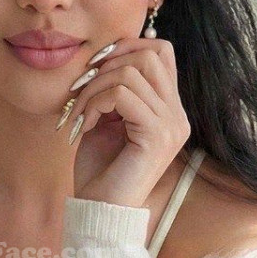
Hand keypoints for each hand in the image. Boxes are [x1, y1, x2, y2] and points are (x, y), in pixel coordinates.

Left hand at [60, 37, 190, 207]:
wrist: (99, 210)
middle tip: (81, 91)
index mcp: (169, 110)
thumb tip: (106, 54)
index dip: (126, 47)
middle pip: (150, 55)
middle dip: (106, 65)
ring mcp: (171, 126)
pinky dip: (94, 103)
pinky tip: (85, 125)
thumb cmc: (99, 169)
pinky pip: (121, 95)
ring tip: (79, 113)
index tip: (94, 67)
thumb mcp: (106, 120)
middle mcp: (177, 116)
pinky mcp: (156, 136)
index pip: (161, 51)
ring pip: (131, 72)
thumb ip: (114, 88)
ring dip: (93, 88)